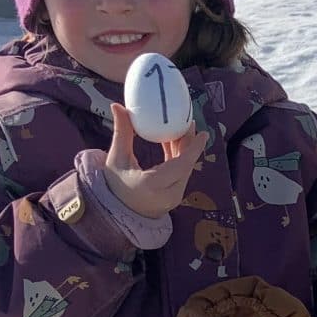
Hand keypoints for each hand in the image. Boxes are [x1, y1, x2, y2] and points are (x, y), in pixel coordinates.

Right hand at [103, 103, 207, 218]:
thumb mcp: (116, 158)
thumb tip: (117, 105)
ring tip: (182, 128)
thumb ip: (121, 133)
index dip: (194, 149)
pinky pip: (181, 175)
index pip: (181, 165)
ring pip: (185, 169)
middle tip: (188, 122)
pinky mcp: (175, 197)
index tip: (203, 133)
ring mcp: (173, 198)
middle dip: (189, 143)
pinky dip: (180, 159)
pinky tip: (175, 142)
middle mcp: (167, 194)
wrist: (115, 210)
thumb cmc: (113, 184)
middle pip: (186, 165)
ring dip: (185, 150)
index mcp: (152, 185)